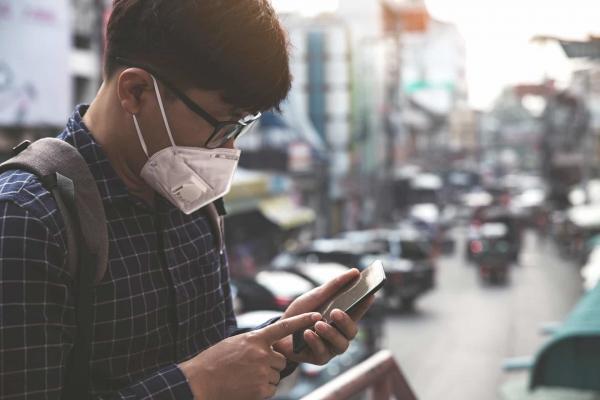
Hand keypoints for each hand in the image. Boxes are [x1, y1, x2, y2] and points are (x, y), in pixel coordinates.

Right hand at [179, 312, 321, 399]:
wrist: (200, 381)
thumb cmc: (215, 361)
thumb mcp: (235, 343)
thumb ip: (255, 342)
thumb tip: (269, 347)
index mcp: (255, 338)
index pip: (284, 327)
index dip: (302, 320)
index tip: (318, 314)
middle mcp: (262, 353)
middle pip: (281, 359)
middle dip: (271, 364)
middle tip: (250, 367)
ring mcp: (262, 372)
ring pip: (276, 375)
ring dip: (265, 377)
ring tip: (244, 377)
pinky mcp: (261, 389)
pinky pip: (271, 389)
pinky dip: (261, 390)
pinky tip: (245, 387)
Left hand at [273, 268, 374, 364]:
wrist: (278, 331)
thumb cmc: (300, 313)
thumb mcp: (315, 296)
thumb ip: (333, 286)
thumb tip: (355, 272)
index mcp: (341, 318)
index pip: (358, 311)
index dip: (365, 305)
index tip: (370, 295)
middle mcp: (340, 334)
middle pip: (352, 331)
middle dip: (345, 322)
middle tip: (336, 312)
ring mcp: (331, 347)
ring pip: (341, 344)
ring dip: (330, 333)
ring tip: (318, 323)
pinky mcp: (319, 358)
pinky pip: (322, 353)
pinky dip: (315, 341)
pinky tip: (307, 333)